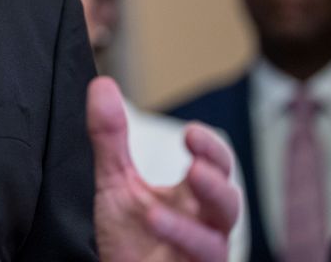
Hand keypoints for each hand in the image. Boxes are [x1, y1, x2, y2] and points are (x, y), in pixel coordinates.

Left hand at [87, 76, 239, 261]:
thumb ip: (110, 138)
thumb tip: (102, 85)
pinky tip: (156, 221)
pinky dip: (181, 241)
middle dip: (216, 181)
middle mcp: (203, 226)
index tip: (191, 132)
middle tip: (196, 164)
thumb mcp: (115, 182)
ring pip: (217, 240)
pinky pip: (199, 261)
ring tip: (175, 193)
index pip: (216, 168)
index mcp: (192, 199)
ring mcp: (199, 255)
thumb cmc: (130, 238)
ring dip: (196, 221)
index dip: (210, 150)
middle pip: (228, 203)